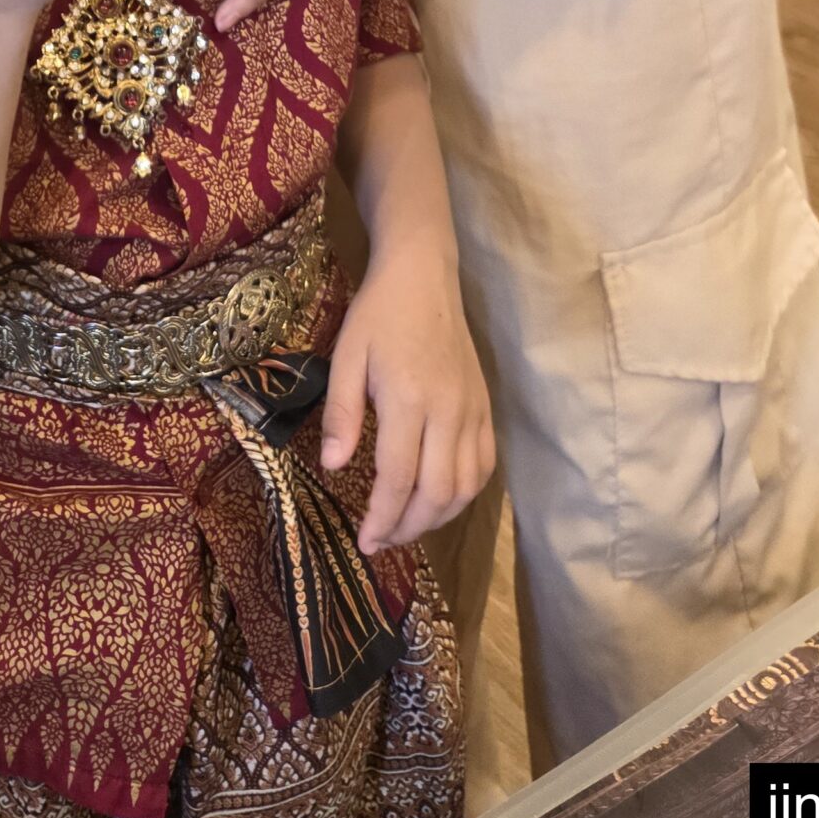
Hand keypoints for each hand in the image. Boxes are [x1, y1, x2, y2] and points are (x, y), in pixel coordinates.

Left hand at [319, 248, 492, 555]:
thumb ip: (341, 414)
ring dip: (438, 517)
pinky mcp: (485, 406)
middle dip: (409, 527)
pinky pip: (485, 465)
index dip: (382, 518)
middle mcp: (449, 411)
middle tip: (381, 541)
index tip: (365, 542)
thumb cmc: (378, 314)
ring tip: (407, 526)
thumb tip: (333, 466)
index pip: (399, 478)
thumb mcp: (346, 356)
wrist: (423, 275)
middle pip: (438, 492)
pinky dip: (466, 493)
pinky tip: (441, 499)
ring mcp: (473, 410)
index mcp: (410, 399)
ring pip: (467, 486)